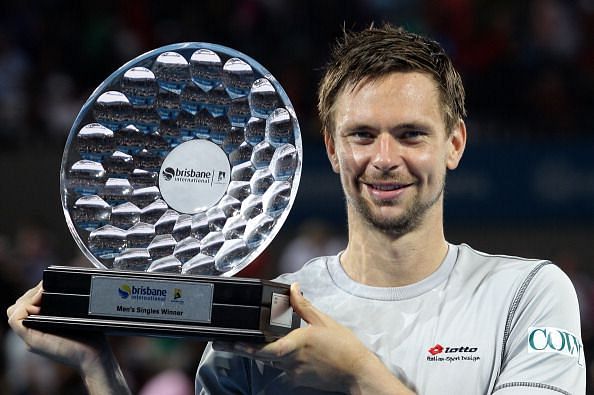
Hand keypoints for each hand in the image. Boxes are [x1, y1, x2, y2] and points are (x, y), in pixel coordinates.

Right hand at [7, 281, 130, 394]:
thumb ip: (64, 306)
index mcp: (41, 325)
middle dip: (31, 292)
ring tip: (43, 297)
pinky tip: (39, 306)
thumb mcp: (76, 316)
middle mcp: (33, 331)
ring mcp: (30, 336)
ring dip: (27, 299)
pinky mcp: (31, 340)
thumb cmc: (90, 336)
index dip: (34, 292)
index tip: (47, 286)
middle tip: (46, 290)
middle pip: (19, 304)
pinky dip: (24, 308)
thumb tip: (57, 287)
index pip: (26, 303)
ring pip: (14, 311)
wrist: (94, 355)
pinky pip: (15, 320)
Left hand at [214, 283, 414, 393]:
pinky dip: (283, 358)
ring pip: (273, 361)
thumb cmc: (343, 346)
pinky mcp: (300, 379)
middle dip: (245, 349)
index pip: (261, 348)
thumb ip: (303, 305)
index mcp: (295, 344)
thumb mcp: (323, 321)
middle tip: (226, 343)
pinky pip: (285, 368)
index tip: (228, 342)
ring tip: (258, 341)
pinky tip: (294, 351)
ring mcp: (294, 372)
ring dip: (266, 352)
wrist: (357, 372)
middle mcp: (291, 361)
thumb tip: (293, 288)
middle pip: (262, 355)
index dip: (243, 347)